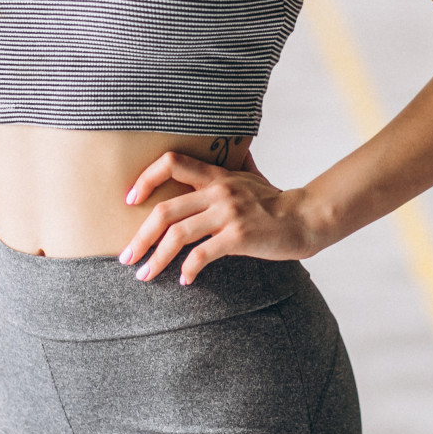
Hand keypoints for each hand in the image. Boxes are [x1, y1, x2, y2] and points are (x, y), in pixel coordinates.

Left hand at [119, 151, 321, 284]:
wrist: (306, 218)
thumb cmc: (276, 202)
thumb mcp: (250, 177)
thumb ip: (232, 167)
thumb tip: (229, 153)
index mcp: (216, 176)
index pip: (172, 162)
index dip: (146, 178)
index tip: (130, 199)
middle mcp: (219, 191)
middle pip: (165, 210)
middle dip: (140, 237)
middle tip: (127, 256)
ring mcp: (228, 214)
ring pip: (178, 235)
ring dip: (156, 258)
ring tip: (144, 275)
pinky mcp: (239, 236)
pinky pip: (202, 255)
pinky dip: (188, 270)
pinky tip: (185, 280)